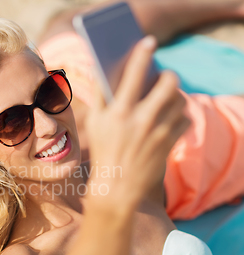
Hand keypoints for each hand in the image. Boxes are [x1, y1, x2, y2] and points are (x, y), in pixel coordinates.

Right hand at [85, 35, 189, 207]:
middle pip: (168, 83)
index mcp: (118, 112)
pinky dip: (181, 115)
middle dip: (168, 76)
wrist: (117, 187)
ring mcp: (158, 132)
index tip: (148, 42)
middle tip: (163, 78)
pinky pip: (186, 119)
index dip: (141, 54)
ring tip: (167, 98)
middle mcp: (140, 120)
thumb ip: (99, 95)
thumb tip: (103, 69)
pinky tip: (170, 118)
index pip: (132, 75)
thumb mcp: (94, 123)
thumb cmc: (102, 151)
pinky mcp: (170, 143)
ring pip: (180, 100)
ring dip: (175, 95)